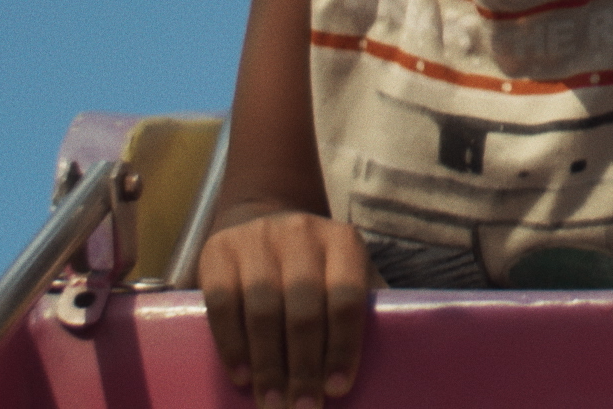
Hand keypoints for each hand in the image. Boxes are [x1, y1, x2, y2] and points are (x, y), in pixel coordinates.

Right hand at [197, 210, 370, 408]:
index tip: (338, 389)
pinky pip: (222, 304)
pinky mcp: (218, 250)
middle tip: (303, 408)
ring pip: (262, 310)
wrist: (263, 222)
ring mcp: (257, 239)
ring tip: (272, 404)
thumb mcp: (348, 274)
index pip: (347, 299)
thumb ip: (368, 308)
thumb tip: (394, 364)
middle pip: (303, 310)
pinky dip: (232, 345)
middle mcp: (301, 233)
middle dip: (303, 367)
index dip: (343, 347)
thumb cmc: (317, 269)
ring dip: (268, 365)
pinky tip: (242, 377)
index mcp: (344, 242)